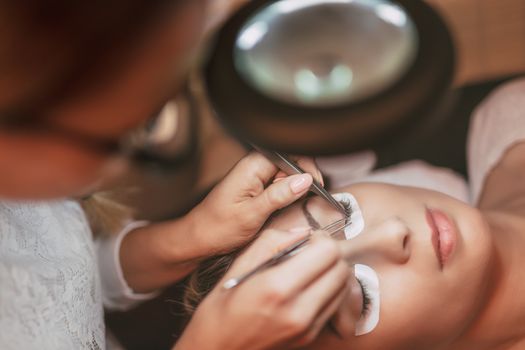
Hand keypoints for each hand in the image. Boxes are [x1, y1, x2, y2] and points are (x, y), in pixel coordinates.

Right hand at [175, 229, 350, 349]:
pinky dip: (329, 290)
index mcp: (277, 287)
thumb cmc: (222, 307)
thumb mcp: (239, 266)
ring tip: (311, 269)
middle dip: (330, 254)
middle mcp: (298, 310)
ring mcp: (306, 327)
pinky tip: (309, 287)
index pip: (327, 252)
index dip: (321, 239)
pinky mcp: (309, 336)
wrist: (218, 349)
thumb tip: (302, 232)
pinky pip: (335, 304)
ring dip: (333, 272)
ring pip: (344, 287)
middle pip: (341, 268)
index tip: (308, 240)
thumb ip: (272, 242)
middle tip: (311, 252)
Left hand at [187, 151, 323, 254]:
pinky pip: (278, 184)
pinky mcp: (255, 187)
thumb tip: (305, 180)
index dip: (306, 167)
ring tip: (293, 204)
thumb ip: (280, 195)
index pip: (290, 153)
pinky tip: (284, 205)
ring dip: (295, 187)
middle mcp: (253, 167)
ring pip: (286, 173)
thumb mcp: (252, 214)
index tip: (315, 186)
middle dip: (303, 178)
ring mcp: (254, 176)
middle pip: (291, 161)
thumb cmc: (217, 227)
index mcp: (252, 166)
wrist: (197, 238)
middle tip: (307, 197)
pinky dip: (286, 194)